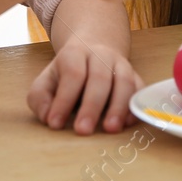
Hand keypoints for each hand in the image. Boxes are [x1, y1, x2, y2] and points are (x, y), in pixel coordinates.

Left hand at [27, 39, 142, 134]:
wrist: (93, 49)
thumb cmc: (66, 74)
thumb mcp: (46, 81)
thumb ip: (40, 98)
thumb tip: (48, 117)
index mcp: (75, 53)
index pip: (72, 74)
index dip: (64, 99)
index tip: (55, 124)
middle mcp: (101, 56)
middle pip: (99, 77)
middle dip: (91, 106)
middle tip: (83, 131)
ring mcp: (121, 65)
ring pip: (124, 81)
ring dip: (119, 106)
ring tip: (111, 129)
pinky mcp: (135, 77)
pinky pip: (140, 89)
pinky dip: (136, 105)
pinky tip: (129, 123)